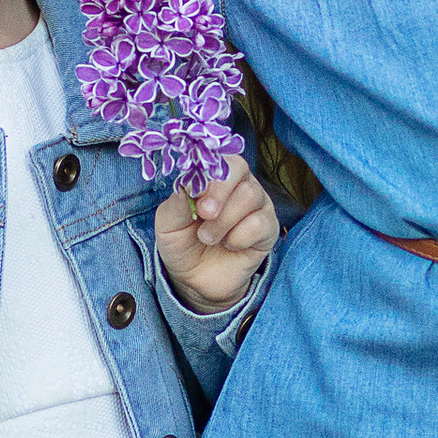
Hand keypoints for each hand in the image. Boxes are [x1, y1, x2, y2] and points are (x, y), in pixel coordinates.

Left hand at [155, 156, 280, 313]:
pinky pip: (260, 223)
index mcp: (214, 176)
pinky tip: (229, 245)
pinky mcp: (268, 228)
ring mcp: (257, 205)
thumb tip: (187, 184)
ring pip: (250, 196)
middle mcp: (239, 184)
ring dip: (224, 221)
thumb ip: (176, 203)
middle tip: (204, 215)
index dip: (208, 174)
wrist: (196, 280)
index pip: (218, 157)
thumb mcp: (168, 224)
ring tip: (208, 238)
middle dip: (219, 193)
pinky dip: (239, 237)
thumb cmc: (182, 244)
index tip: (195, 196)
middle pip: (239, 169)